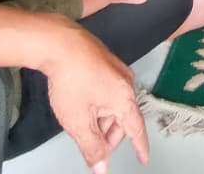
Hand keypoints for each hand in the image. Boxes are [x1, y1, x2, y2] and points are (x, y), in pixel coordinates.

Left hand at [39, 19, 150, 173]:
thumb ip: (92, 148)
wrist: (60, 43)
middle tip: (93, 146)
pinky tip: (83, 104)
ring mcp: (117, 70)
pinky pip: (109, 89)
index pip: (136, 129)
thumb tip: (102, 168)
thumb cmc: (71, 81)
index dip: (139, 146)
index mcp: (124, 99)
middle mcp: (126, 83)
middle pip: (123, 118)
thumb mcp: (78, 122)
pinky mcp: (106, 61)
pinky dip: (100, 103)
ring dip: (103, 119)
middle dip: (110, 135)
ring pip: (115, 104)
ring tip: (83, 124)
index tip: (143, 158)